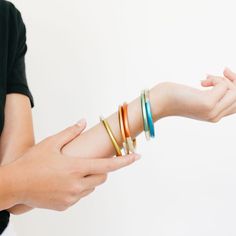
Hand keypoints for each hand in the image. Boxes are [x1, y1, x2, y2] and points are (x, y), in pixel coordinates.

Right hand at [3, 121, 138, 210]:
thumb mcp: (51, 143)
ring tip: (72, 171)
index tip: (137, 157)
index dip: (125, 161)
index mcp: (76, 168)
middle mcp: (77, 185)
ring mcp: (72, 198)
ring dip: (89, 179)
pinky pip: (80, 196)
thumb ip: (70, 132)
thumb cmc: (31, 163)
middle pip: (102, 177)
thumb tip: (83, 122)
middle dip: (102, 169)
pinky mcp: (65, 206)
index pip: (108, 165)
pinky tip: (64, 182)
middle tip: (89, 162)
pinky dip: (78, 188)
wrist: (14, 185)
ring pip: (92, 187)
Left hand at [155, 74, 235, 121]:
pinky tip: (202, 81)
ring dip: (223, 79)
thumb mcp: (198, 96)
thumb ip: (213, 94)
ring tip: (206, 79)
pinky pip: (224, 86)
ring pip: (235, 91)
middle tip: (223, 72)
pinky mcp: (207, 104)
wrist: (159, 101)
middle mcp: (215, 117)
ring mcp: (212, 112)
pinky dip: (215, 79)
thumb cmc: (176, 96)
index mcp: (214, 116)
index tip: (227, 74)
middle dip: (234, 80)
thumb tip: (228, 81)